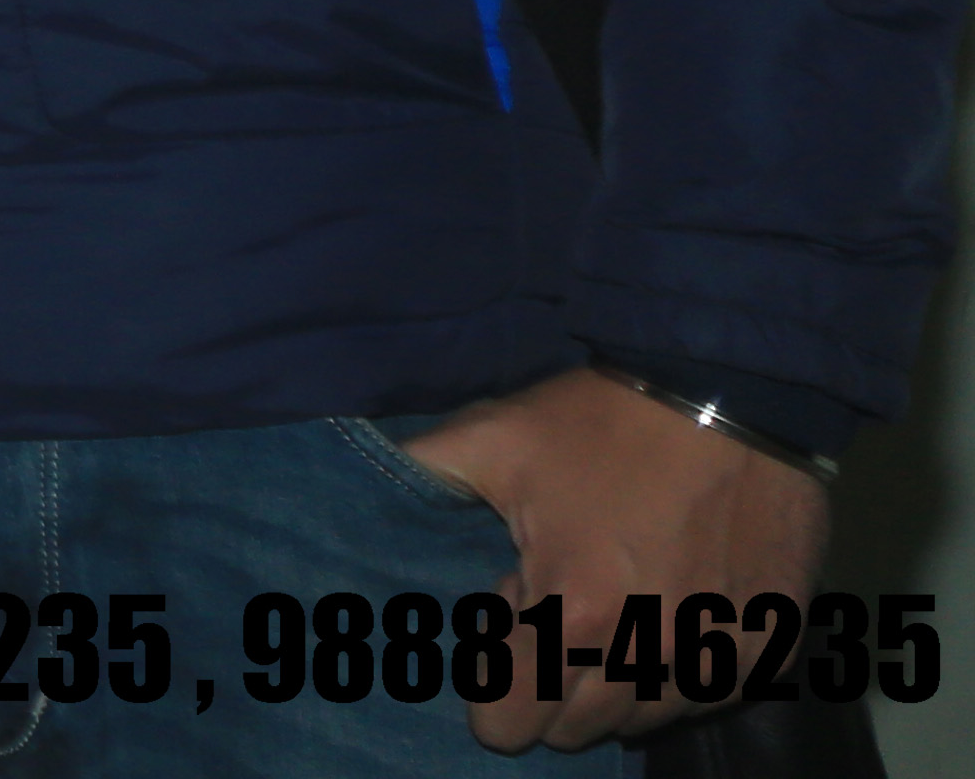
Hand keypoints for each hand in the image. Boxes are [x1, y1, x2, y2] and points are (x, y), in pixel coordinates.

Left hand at [399, 367, 833, 749]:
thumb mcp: (495, 438)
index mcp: (574, 613)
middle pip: (576, 730)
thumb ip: (422, 476)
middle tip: (550, 618)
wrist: (733, 394)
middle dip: (548, 691)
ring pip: (644, 721)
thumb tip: (356, 493)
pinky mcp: (768, 650)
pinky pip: (707, 697)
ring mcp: (717, 658)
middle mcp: (650, 654)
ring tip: (605, 611)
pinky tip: (661, 616)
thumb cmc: (605, 422)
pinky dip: (677, 675)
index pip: (510, 722)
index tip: (499, 637)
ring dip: (613, 687)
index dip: (491, 689)